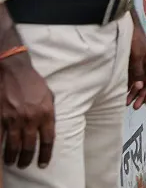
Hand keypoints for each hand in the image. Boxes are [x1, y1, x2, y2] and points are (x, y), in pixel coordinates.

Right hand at [0, 52, 54, 168]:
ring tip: (12, 162)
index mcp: (46, 114)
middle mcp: (31, 119)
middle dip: (27, 158)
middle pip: (29, 146)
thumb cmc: (33, 82)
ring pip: (13, 145)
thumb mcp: (49, 96)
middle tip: (24, 165)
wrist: (14, 72)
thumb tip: (49, 126)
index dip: (45, 154)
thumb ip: (49, 112)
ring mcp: (15, 119)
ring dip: (12, 157)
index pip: (48, 140)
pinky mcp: (1, 117)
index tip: (42, 163)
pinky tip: (0, 153)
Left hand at [127, 19, 145, 109]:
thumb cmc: (133, 39)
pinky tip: (124, 94)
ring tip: (127, 103)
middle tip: (136, 106)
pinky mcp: (130, 65)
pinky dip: (128, 87)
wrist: (124, 26)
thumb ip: (138, 71)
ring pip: (139, 83)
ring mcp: (138, 65)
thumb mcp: (136, 56)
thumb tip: (138, 86)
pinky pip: (131, 79)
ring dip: (135, 93)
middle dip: (143, 95)